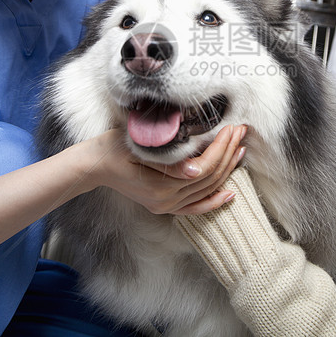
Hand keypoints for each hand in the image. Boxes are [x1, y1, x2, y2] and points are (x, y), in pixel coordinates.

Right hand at [89, 125, 246, 214]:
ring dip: (227, 170)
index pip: (202, 168)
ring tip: (239, 148)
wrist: (94, 165)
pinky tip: (230, 192)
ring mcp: (166, 206)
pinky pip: (195, 208)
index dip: (221, 148)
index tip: (231, 128)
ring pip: (206, 191)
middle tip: (241, 132)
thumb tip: (195, 171)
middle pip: (209, 179)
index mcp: (160, 186)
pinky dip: (214, 201)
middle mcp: (166, 201)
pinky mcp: (165, 207)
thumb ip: (166, 161)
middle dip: (228, 153)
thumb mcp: (138, 148)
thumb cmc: (114, 149)